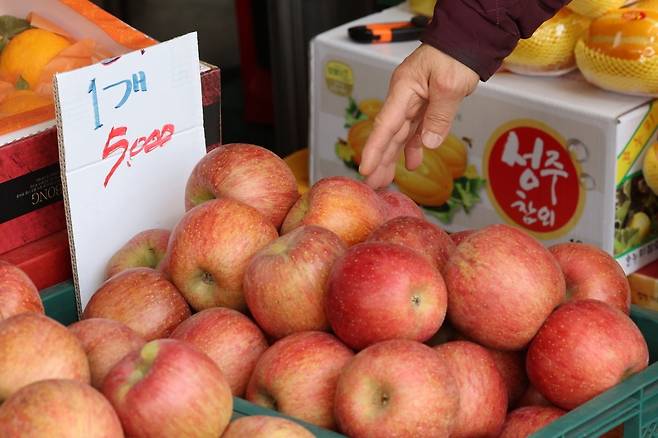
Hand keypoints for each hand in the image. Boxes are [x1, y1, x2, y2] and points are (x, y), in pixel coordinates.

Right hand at [358, 44, 478, 188]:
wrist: (469, 39)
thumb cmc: (456, 53)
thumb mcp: (450, 85)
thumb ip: (439, 116)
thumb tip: (428, 143)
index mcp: (403, 89)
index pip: (385, 125)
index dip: (375, 149)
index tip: (366, 168)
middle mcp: (405, 96)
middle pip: (389, 133)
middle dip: (380, 159)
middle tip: (373, 183)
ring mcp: (414, 101)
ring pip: (400, 134)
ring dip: (393, 157)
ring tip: (386, 180)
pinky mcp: (427, 104)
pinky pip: (416, 129)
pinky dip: (414, 146)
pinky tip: (412, 162)